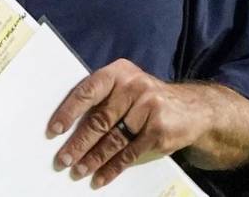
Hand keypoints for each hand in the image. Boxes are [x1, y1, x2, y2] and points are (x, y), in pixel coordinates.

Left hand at [46, 58, 213, 188]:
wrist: (194, 108)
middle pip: (100, 120)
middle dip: (78, 143)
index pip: (88, 90)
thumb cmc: (147, 99)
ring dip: (93, 159)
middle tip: (63, 159)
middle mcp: (134, 86)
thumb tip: (69, 126)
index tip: (54, 130)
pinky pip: (130, 153)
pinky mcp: (159, 130)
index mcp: (120, 72)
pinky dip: (113, 168)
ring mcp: (149, 107)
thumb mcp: (126, 87)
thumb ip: (103, 98)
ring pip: (113, 139)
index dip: (69, 111)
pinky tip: (100, 177)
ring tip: (78, 171)